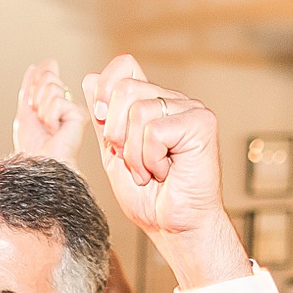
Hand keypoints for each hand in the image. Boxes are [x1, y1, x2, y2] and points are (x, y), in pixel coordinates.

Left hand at [13, 59, 84, 164]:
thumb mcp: (24, 112)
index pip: (46, 73)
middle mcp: (65, 102)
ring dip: (42, 111)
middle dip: (37, 99)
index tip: (33, 107)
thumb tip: (34, 67)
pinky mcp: (79, 114)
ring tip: (48, 128)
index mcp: (52, 100)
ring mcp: (73, 108)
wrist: (39, 164)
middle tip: (41, 121)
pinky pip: (57, 102)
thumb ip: (29, 88)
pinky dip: (50, 117)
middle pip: (48, 78)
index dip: (35, 85)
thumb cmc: (32, 147)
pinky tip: (56, 130)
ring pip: (52, 88)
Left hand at [82, 55, 245, 287]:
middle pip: (125, 88)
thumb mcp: (113, 154)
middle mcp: (172, 100)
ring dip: (134, 153)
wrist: (173, 226)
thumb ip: (103, 120)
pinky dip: (150, 159)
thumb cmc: (149, 198)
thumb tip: (90, 79)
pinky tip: (165, 172)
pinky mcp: (201, 123)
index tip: (102, 119)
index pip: (125, 66)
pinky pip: (154, 130)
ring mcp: (190, 109)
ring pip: (139, 110)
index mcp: (153, 103)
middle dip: (116, 132)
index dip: (106, 88)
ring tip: (150, 171)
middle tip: (132, 161)